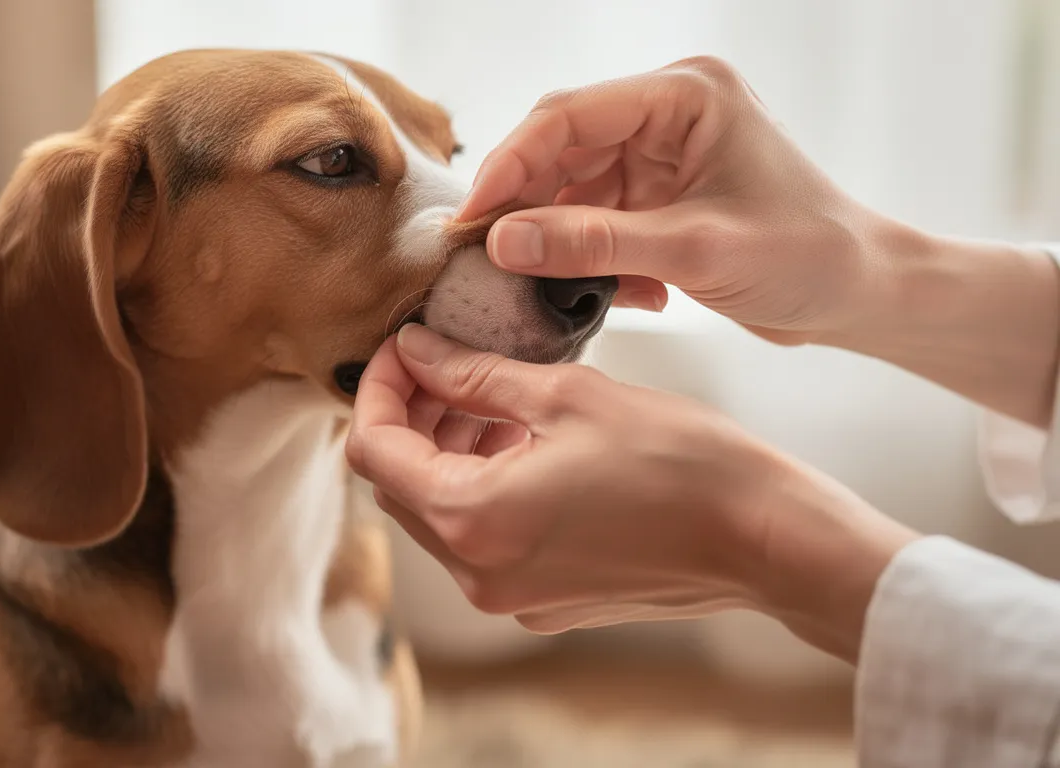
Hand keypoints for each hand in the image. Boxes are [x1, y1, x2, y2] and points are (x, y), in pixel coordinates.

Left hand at [347, 324, 918, 660]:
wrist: (762, 537)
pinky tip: (520, 442)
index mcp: (472, 520)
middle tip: (441, 362)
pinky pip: (481, 540)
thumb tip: (414, 351)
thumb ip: (473, 375)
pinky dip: (481, 487)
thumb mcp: (565, 396)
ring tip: (486, 395)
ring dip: (444, 452)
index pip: (375, 452)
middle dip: (410, 419)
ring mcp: (509, 597)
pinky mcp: (541, 602)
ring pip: (439, 515)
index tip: (402, 348)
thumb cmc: (678, 459)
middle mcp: (477, 574)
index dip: (377, 391)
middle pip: (399, 488)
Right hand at [457, 55, 895, 344]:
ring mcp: (660, 156)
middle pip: (561, 149)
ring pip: (570, 190)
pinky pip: (595, 221)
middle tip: (484, 257)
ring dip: (558, 241)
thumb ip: (596, 242)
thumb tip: (503, 242)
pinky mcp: (658, 197)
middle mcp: (666, 114)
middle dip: (525, 207)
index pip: (569, 115)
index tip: (471, 220)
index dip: (510, 165)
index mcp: (684, 95)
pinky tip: (623, 294)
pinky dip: (593, 261)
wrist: (861, 294)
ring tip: (548, 288)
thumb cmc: (806, 256)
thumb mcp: (695, 249)